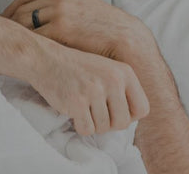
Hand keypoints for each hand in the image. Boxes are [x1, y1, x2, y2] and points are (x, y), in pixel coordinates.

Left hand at [3, 0, 152, 59]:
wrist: (126, 39)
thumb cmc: (106, 29)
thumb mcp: (83, 10)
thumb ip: (64, 10)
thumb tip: (46, 19)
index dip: (11, 9)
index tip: (4, 20)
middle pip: (21, 9)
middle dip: (7, 23)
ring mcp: (58, 13)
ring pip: (24, 23)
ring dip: (13, 34)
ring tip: (7, 47)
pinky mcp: (60, 30)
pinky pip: (34, 37)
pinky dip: (26, 45)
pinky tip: (22, 54)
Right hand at [29, 42, 150, 135]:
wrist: (45, 59)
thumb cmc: (77, 69)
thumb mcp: (107, 71)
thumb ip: (124, 91)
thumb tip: (134, 119)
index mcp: (124, 72)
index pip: (143, 109)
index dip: (129, 115)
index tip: (114, 111)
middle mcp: (113, 80)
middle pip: (123, 123)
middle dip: (109, 124)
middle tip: (95, 112)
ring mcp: (95, 90)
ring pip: (103, 128)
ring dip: (92, 123)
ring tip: (83, 107)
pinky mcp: (77, 102)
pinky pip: (87, 130)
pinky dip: (79, 125)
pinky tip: (73, 110)